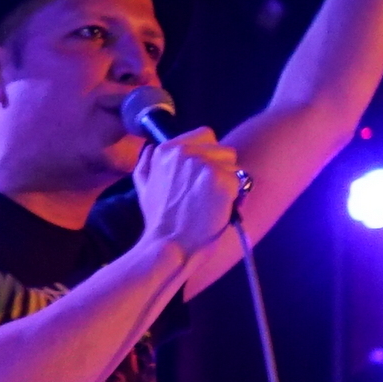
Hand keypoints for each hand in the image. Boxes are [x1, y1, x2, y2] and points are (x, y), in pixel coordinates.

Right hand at [133, 128, 239, 261]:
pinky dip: (235, 196)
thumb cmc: (158, 222)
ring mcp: (205, 164)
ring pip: (233, 164)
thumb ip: (147, 163)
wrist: (170, 247)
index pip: (205, 134)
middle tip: (208, 193)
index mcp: (167, 149)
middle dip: (221, 168)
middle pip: (222, 149)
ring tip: (213, 202)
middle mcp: (186, 151)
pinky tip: (220, 209)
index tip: (203, 176)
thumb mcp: (143, 188)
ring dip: (229, 181)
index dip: (209, 154)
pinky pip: (240, 181)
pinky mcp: (221, 179)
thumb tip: (151, 147)